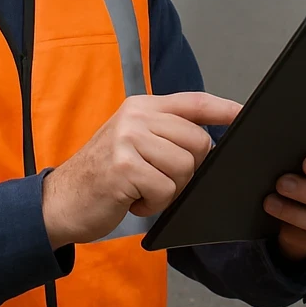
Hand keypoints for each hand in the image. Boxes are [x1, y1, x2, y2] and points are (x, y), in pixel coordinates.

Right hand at [41, 91, 241, 247]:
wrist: (59, 201)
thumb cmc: (103, 175)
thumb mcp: (133, 142)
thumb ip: (166, 134)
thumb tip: (209, 143)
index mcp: (142, 106)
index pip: (194, 102)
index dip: (224, 108)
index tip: (245, 114)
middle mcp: (136, 116)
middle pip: (199, 141)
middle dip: (189, 170)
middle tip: (160, 179)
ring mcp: (129, 139)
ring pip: (185, 168)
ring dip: (169, 190)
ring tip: (143, 190)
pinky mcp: (124, 167)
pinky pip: (166, 190)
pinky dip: (154, 204)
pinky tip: (133, 200)